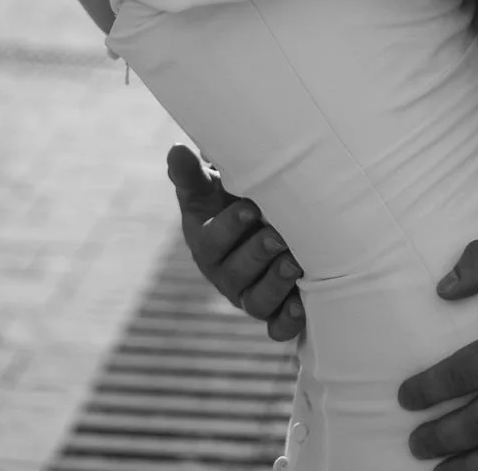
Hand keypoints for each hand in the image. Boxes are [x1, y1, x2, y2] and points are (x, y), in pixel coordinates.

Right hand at [165, 145, 305, 341]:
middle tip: (277, 235)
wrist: (263, 222)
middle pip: (235, 275)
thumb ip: (192, 174)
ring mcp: (250, 296)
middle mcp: (226, 275)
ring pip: (257, 303)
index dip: (229, 229)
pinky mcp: (274, 312)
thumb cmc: (230, 201)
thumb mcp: (208, 188)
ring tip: (294, 263)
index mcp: (206, 244)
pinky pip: (278, 327)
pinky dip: (288, 321)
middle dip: (256, 255)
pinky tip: (302, 306)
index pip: (211, 242)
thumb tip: (176, 149)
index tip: (250, 208)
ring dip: (275, 285)